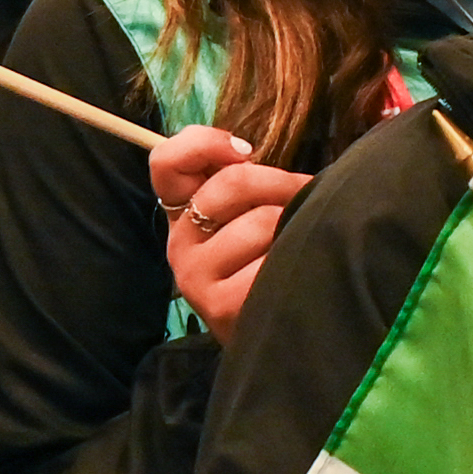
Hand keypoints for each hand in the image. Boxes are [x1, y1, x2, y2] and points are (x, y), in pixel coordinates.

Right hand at [153, 125, 312, 337]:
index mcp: (182, 213)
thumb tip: (251, 144)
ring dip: (295, 225)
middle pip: (232, 183)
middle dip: (283, 183)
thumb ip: (246, 177)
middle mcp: (179, 243)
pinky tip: (297, 273)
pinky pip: (270, 263)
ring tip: (301, 241)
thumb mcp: (252, 211)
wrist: (275, 331)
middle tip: (304, 196)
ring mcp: (194, 276)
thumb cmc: (267, 260)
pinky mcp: (219, 305)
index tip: (247, 149)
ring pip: (260, 221)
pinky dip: (295, 261)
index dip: (205, 142)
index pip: (167, 162)